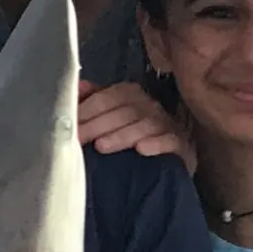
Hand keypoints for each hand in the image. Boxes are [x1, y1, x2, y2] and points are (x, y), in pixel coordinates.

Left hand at [77, 82, 194, 169]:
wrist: (165, 163)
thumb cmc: (131, 137)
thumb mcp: (111, 118)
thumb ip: (95, 101)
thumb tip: (77, 87)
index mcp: (133, 96)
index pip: (110, 96)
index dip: (89, 109)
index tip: (71, 125)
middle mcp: (151, 107)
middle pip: (125, 111)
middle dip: (98, 124)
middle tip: (80, 139)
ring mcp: (168, 125)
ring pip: (145, 125)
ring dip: (122, 135)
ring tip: (102, 146)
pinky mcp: (181, 145)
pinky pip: (170, 141)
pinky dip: (156, 144)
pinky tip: (142, 150)